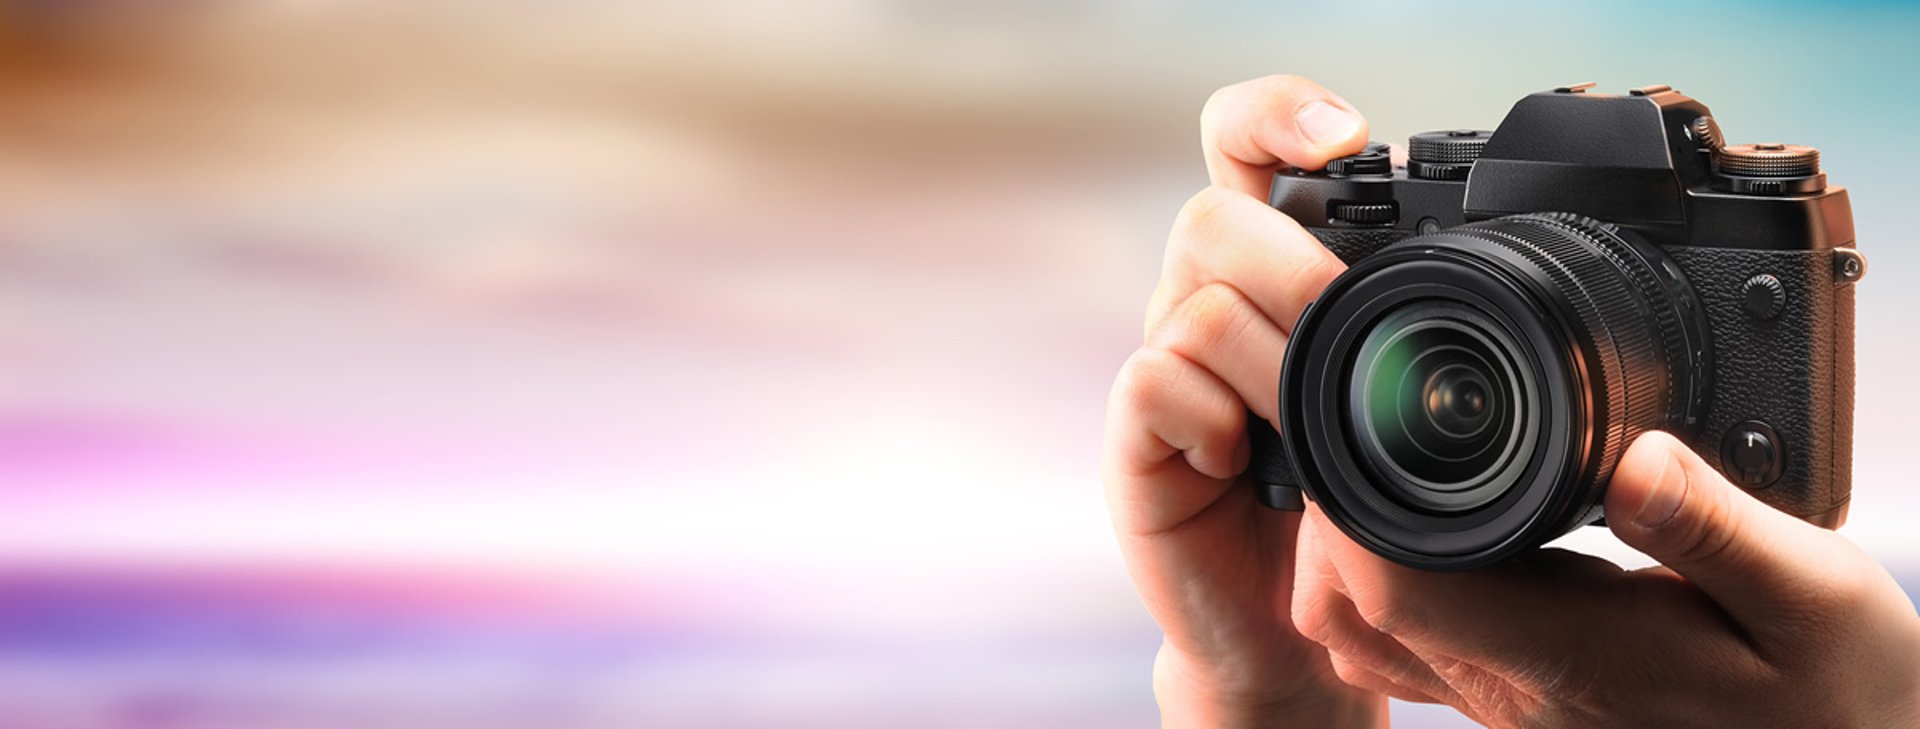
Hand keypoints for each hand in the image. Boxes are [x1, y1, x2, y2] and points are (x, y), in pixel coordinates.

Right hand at [1103, 75, 1378, 726]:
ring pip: (1196, 300)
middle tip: (1343, 332)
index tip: (1346, 136)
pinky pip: (1154, 380)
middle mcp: (1205, 303)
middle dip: (1293, 266)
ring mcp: (1166, 367)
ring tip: (1304, 430)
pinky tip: (1246, 466)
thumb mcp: (1389, 405)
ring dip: (1271, 365)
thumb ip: (1398, 329)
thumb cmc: (1346, 511)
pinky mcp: (1135, 435)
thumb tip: (1470, 261)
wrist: (1293, 628)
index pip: (1242, 147)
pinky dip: (1213, 419)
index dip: (1277, 115)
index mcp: (1270, 273)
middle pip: (1212, 214)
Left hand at [1292, 431, 1919, 726]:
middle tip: (1362, 417)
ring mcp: (1510, 705)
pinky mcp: (1522, 702)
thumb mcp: (1813, 598)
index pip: (1394, 584)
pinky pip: (1411, 648)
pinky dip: (1389, 583)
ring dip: (1349, 552)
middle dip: (1331, 512)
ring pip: (1368, 634)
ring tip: (1385, 463)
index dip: (1348, 505)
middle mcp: (1515, 691)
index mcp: (1569, 654)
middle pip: (1354, 605)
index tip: (1360, 419)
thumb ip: (1717, 530)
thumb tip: (1638, 458)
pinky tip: (1431, 525)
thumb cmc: (1838, 693)